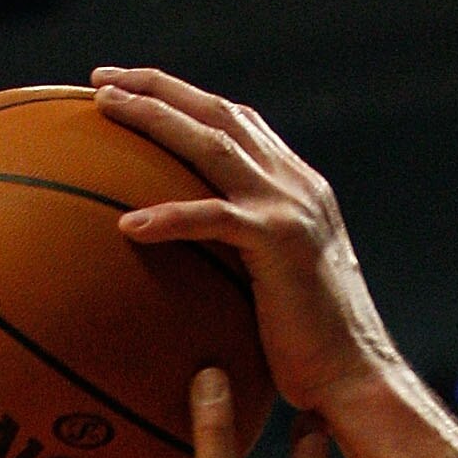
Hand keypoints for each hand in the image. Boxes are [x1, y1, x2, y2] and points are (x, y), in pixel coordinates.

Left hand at [91, 69, 395, 417]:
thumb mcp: (280, 284)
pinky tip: (128, 225)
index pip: (237, 121)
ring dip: (154, 117)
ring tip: (104, 107)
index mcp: (297, 187)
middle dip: (157, 87)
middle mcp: (296, 184)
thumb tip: (197, 263)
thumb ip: (249, 253)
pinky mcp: (280, 244)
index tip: (134, 88)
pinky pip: (212, 219)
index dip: (185, 98)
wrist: (355, 378)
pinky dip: (169, 218)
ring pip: (212, 143)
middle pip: (219, 113)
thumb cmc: (311, 350)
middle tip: (102, 80)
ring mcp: (290, 208)